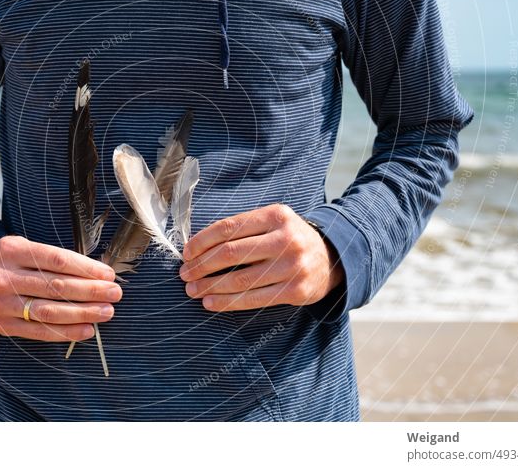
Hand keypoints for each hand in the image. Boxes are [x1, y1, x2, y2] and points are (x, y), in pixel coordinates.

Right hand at [0, 236, 121, 340]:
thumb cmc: (10, 259)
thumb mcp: (25, 246)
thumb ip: (54, 258)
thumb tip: (97, 273)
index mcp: (13, 251)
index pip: (56, 260)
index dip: (85, 268)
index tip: (108, 275)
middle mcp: (4, 277)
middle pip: (55, 286)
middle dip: (90, 291)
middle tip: (114, 294)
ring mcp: (1, 304)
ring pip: (49, 311)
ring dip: (83, 313)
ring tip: (106, 312)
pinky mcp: (2, 325)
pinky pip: (39, 331)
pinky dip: (66, 332)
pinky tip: (86, 330)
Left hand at [179, 204, 343, 311]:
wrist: (332, 257)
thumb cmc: (290, 238)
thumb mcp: (273, 222)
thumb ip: (243, 229)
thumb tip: (199, 246)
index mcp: (276, 215)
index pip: (228, 228)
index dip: (202, 241)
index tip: (186, 253)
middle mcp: (286, 239)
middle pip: (231, 253)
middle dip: (201, 265)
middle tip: (185, 274)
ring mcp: (292, 266)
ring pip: (240, 279)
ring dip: (210, 286)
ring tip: (193, 290)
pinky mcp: (295, 290)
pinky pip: (254, 299)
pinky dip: (228, 302)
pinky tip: (211, 302)